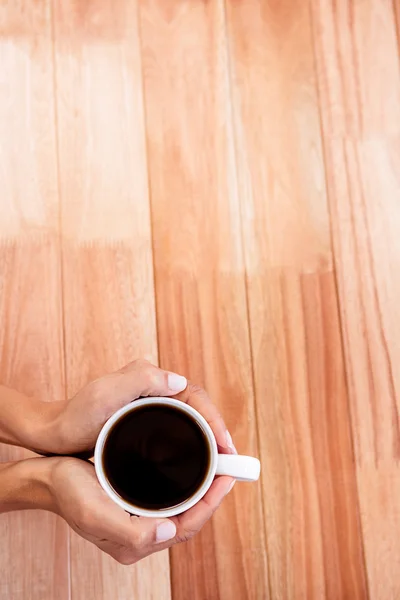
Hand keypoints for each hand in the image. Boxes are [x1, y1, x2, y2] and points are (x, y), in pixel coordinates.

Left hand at [44, 359, 236, 455]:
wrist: (53, 433)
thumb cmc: (76, 414)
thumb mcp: (106, 393)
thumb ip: (141, 379)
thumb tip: (179, 381)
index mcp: (152, 381)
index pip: (195, 397)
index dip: (215, 420)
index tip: (226, 446)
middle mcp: (155, 392)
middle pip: (198, 411)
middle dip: (217, 433)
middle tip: (230, 462)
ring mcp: (151, 411)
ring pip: (190, 424)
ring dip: (207, 442)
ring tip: (219, 468)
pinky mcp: (144, 428)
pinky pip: (177, 435)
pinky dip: (192, 448)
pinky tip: (195, 467)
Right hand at [48, 457, 233, 563]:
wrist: (48, 477)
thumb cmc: (69, 493)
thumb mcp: (95, 512)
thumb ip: (131, 531)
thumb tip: (169, 532)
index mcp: (135, 541)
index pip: (186, 527)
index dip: (210, 504)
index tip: (227, 478)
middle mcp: (141, 533)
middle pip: (188, 519)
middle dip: (211, 496)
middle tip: (228, 467)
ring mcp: (138, 519)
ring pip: (180, 508)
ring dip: (200, 489)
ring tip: (216, 465)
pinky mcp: (134, 503)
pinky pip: (168, 497)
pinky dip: (184, 484)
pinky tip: (189, 467)